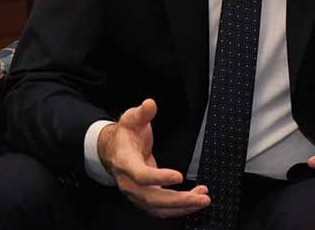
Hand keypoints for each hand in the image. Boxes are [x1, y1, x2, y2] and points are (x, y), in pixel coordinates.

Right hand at [97, 99, 209, 218]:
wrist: (112, 150)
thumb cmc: (125, 134)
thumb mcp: (131, 118)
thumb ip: (142, 112)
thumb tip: (150, 104)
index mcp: (125, 162)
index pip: (141, 176)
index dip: (159, 178)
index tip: (179, 176)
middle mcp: (129, 182)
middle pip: (152, 198)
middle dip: (178, 200)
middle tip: (201, 197)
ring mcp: (136, 193)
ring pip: (158, 208)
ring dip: (181, 207)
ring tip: (202, 200)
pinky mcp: (144, 197)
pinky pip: (160, 209)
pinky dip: (178, 208)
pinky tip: (194, 199)